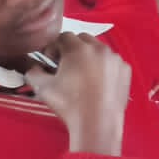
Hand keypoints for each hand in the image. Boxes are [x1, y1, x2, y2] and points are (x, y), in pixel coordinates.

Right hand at [25, 33, 131, 155]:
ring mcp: (115, 58)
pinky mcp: (125, 69)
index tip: (50, 60)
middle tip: (65, 66)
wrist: (97, 121)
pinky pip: (112, 61)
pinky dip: (104, 66)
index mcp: (79, 49)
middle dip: (71, 49)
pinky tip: (97, 83)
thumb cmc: (70, 105)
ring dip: (88, 56)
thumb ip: (33, 71)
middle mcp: (99, 49)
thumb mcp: (43, 87)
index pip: (63, 36)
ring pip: (99, 49)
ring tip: (81, 75)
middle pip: (82, 39)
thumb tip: (33, 67)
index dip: (54, 47)